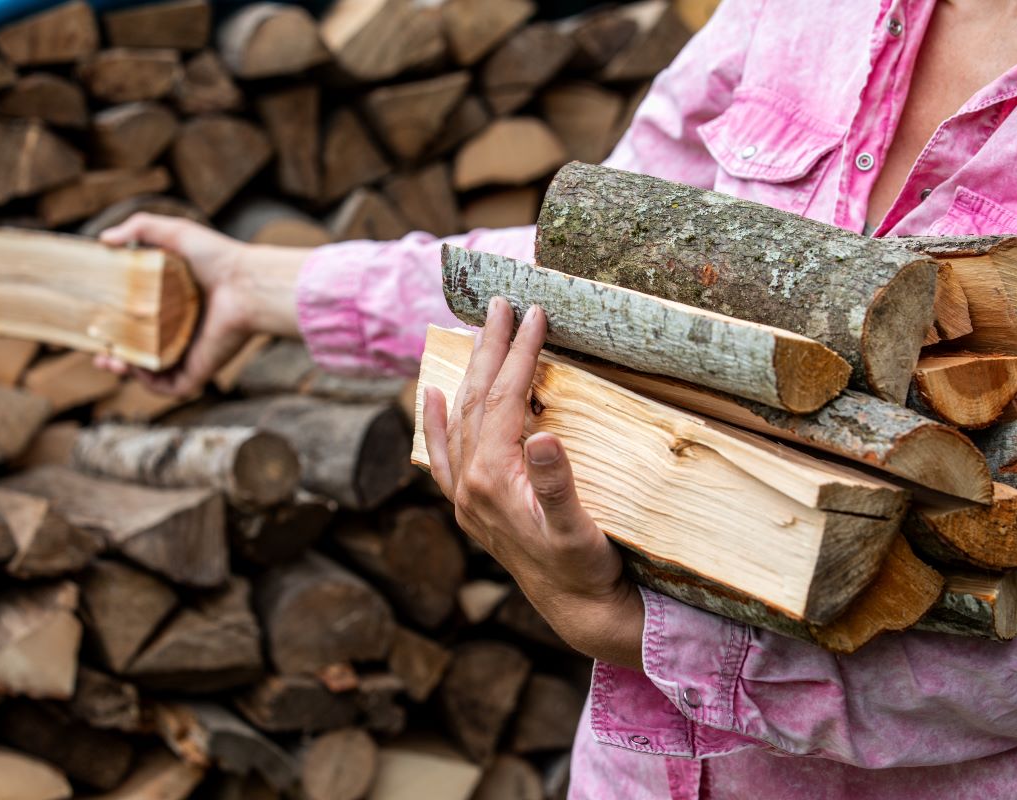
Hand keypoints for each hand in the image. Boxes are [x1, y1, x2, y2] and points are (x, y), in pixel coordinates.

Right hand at [98, 213, 253, 395]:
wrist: (246, 284)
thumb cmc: (217, 257)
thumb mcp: (175, 233)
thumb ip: (139, 228)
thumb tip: (104, 239)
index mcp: (174, 304)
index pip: (138, 320)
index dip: (113, 326)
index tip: (93, 325)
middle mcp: (182, 330)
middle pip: (141, 350)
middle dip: (114, 355)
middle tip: (98, 352)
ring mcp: (192, 352)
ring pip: (152, 372)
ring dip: (126, 371)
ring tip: (108, 362)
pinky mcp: (201, 369)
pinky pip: (172, 387)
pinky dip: (150, 384)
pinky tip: (135, 369)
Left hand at [423, 298, 643, 668]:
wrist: (577, 611)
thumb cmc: (585, 569)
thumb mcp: (578, 529)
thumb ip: (556, 484)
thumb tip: (544, 436)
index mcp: (492, 480)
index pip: (503, 400)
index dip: (521, 354)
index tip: (536, 313)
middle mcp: (469, 485)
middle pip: (476, 400)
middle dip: (491, 348)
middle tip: (503, 303)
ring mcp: (465, 496)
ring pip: (459, 419)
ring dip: (470, 373)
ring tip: (479, 331)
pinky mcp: (470, 506)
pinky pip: (441, 456)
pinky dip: (434, 423)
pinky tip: (431, 396)